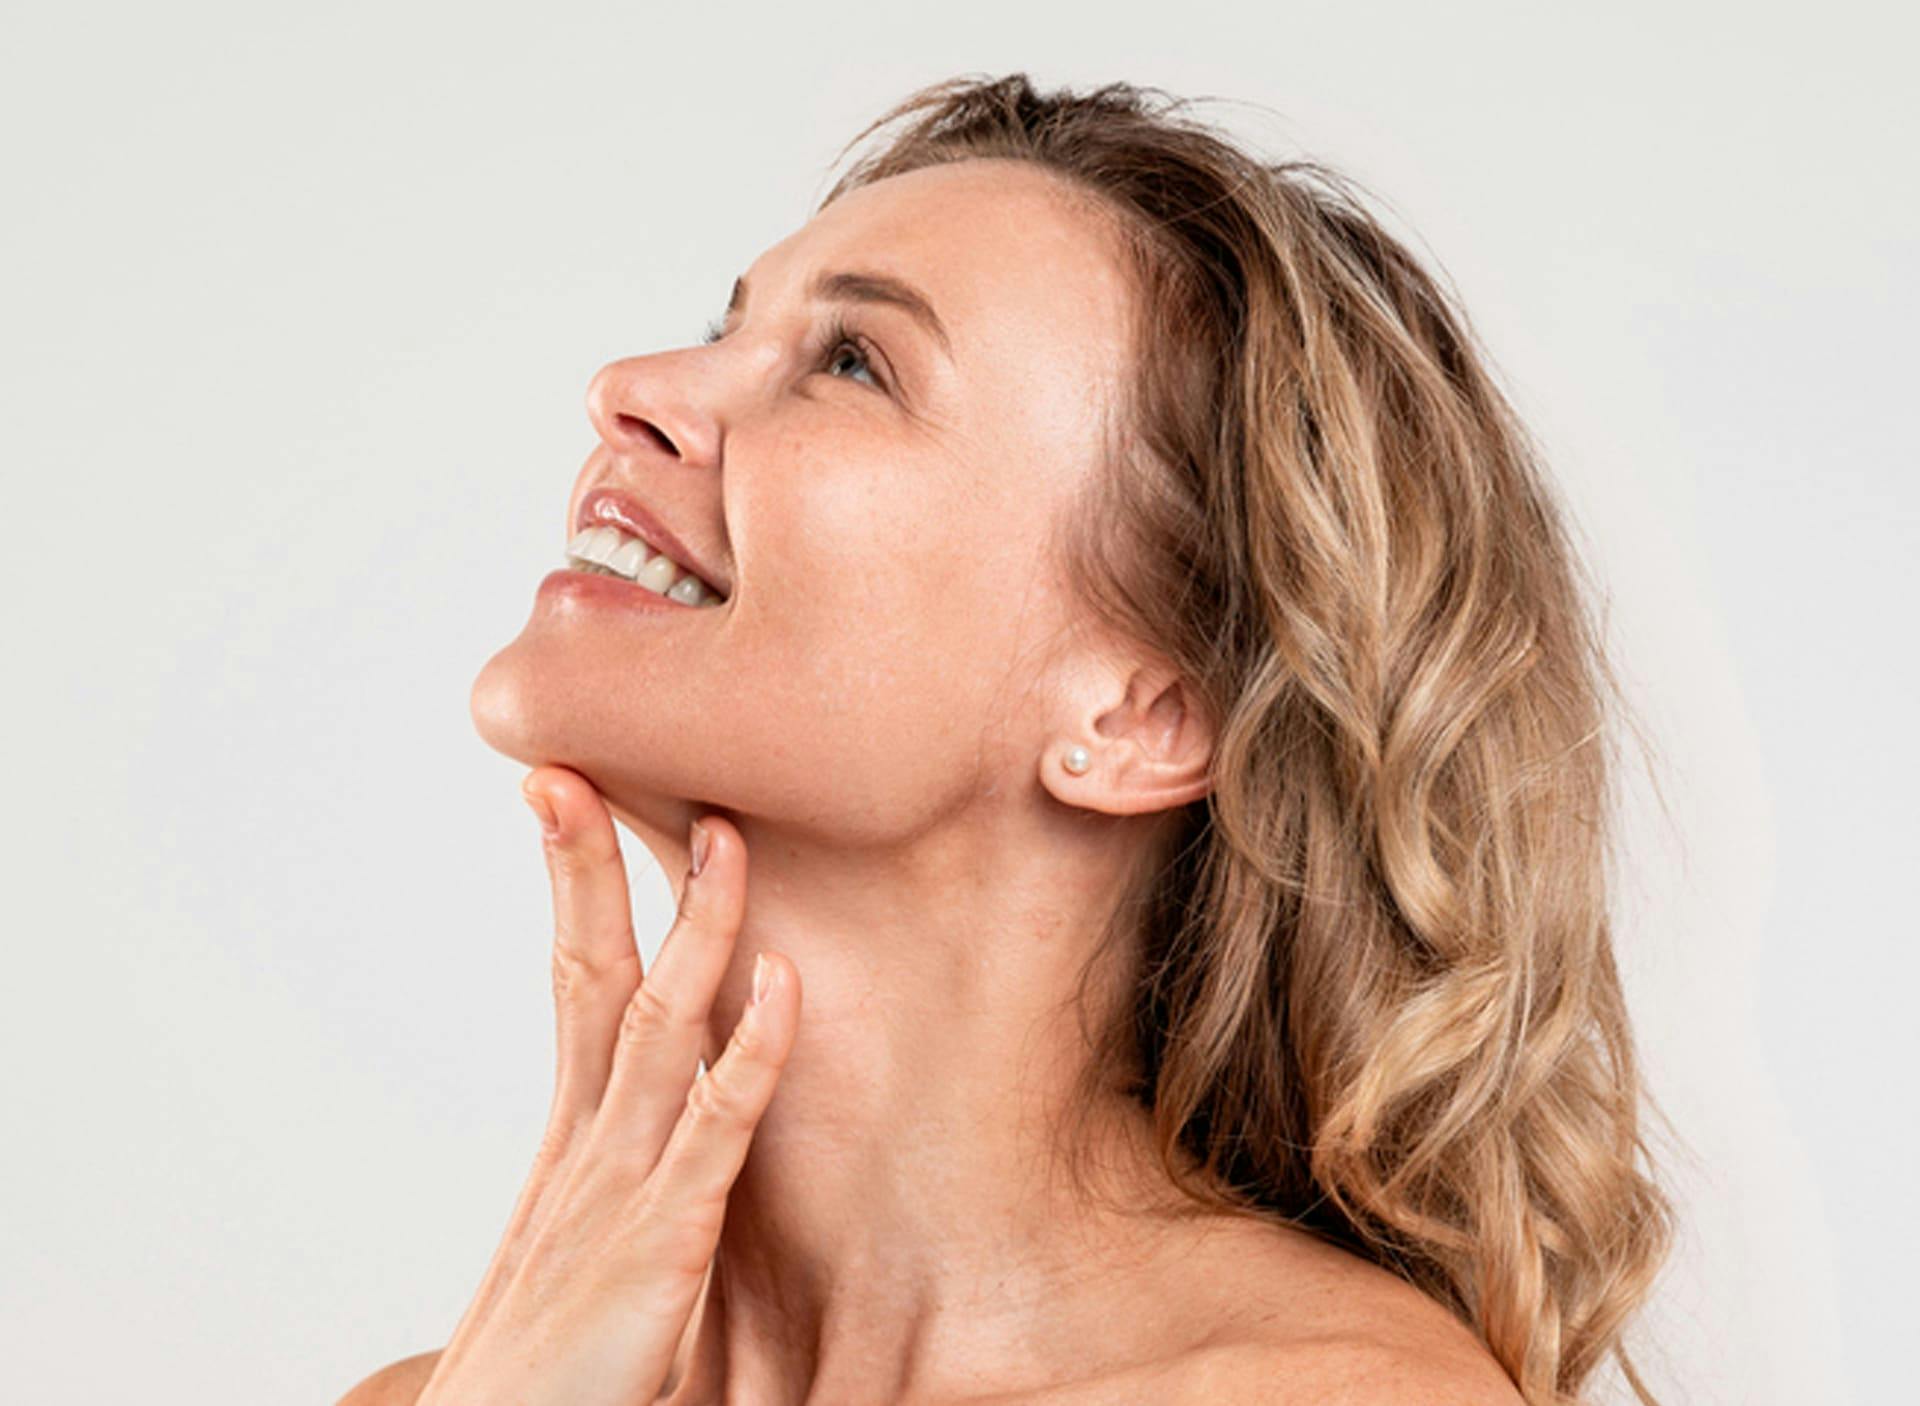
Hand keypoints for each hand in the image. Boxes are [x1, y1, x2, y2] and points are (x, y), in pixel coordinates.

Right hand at [416, 766, 796, 1405]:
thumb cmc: (548, 1374)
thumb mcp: (586, 1252)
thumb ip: (625, 1181)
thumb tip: (661, 1127)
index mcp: (574, 1140)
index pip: (575, 981)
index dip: (574, 886)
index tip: (566, 796)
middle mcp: (591, 1144)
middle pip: (591, 975)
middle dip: (589, 867)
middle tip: (579, 767)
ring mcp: (623, 1187)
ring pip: (662, 1025)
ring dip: (696, 926)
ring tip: (725, 836)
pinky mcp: (662, 1245)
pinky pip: (718, 1131)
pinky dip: (754, 1052)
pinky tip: (785, 985)